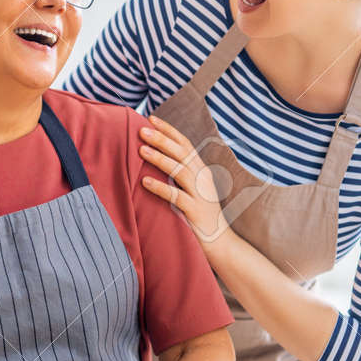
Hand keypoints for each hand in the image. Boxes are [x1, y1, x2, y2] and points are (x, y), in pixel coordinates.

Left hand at [138, 115, 232, 249]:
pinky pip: (177, 197)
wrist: (219, 242)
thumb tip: (154, 154)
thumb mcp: (191, 188)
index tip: (151, 118)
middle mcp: (203, 178)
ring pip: (180, 171)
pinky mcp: (196, 211)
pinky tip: (145, 182)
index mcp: (201, 170)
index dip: (168, 130)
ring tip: (141, 150)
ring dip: (160, 159)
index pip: (185, 143)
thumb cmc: (199, 214)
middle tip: (142, 130)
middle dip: (162, 139)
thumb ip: (178, 172)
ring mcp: (200, 194)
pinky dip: (161, 188)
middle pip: (182, 153)